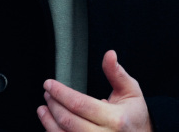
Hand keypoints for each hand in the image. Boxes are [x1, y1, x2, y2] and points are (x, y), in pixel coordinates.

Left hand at [37, 50, 151, 131]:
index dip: (61, 93)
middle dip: (54, 105)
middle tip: (47, 94)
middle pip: (69, 121)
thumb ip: (116, 73)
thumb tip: (109, 54)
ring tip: (43, 109)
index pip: (81, 104)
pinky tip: (50, 125)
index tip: (49, 84)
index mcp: (116, 119)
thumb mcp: (130, 90)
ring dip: (48, 122)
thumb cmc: (135, 115)